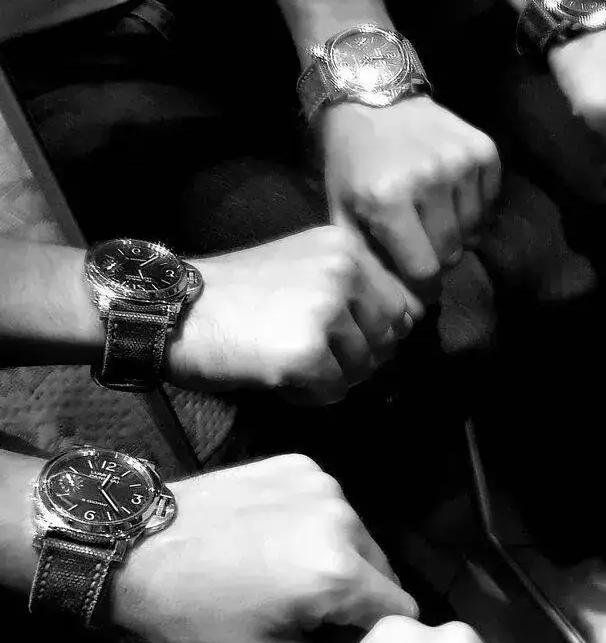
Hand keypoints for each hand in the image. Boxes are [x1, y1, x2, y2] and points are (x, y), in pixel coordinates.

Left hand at [114, 454, 418, 642]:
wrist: (130, 545)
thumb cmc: (195, 615)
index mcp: (337, 572)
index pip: (401, 610)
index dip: (368, 631)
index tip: (328, 637)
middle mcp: (343, 519)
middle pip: (384, 571)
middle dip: (354, 594)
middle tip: (298, 607)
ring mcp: (323, 484)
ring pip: (358, 538)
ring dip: (335, 558)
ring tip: (281, 569)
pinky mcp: (301, 464)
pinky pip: (331, 507)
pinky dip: (313, 524)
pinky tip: (271, 535)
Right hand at [169, 226, 422, 404]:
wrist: (166, 308)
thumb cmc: (233, 297)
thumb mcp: (301, 272)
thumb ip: (352, 290)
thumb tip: (403, 327)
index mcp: (346, 248)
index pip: (399, 305)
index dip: (373, 332)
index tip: (336, 338)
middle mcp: (344, 272)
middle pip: (388, 339)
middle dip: (356, 357)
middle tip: (309, 356)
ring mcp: (326, 310)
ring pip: (362, 368)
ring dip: (330, 377)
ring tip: (285, 361)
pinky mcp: (307, 351)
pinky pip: (333, 391)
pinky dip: (309, 395)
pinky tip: (276, 376)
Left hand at [321, 97, 500, 299]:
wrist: (373, 96)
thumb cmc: (353, 161)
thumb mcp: (343, 212)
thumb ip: (369, 263)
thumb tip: (407, 315)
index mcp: (387, 199)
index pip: (424, 270)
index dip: (420, 279)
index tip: (412, 271)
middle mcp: (428, 180)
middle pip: (451, 253)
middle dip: (436, 255)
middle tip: (419, 237)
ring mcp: (460, 163)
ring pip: (473, 232)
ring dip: (455, 232)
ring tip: (432, 213)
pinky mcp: (484, 151)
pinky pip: (489, 204)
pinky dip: (472, 207)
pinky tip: (449, 192)